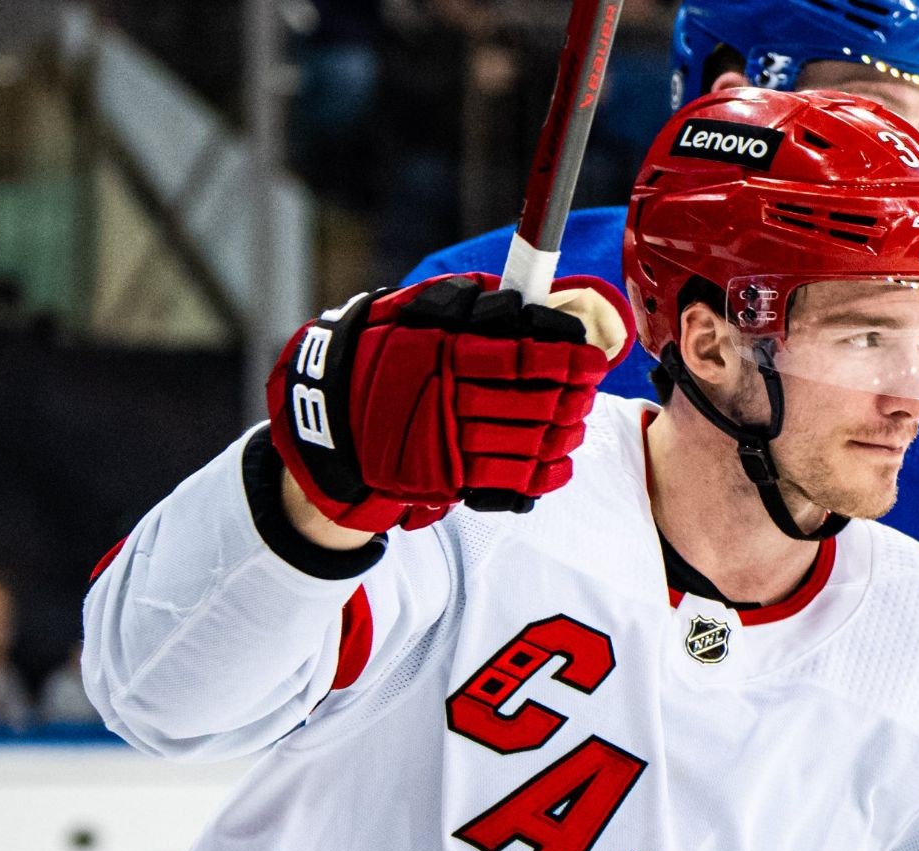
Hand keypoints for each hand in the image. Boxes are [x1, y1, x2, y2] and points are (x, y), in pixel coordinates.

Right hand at [267, 272, 632, 532]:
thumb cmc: (376, 357)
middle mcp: (447, 401)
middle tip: (588, 388)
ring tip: (576, 422)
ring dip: (562, 433)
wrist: (327, 422)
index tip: (591, 358)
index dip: (565, 358)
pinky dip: (544, 474)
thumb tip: (522, 301)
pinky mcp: (448, 480)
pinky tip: (559, 461)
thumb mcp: (409, 315)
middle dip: (571, 396)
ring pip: (528, 442)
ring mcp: (448, 445)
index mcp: (441, 355)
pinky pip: (511, 481)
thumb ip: (463, 304)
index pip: (521, 357)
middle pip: (533, 402)